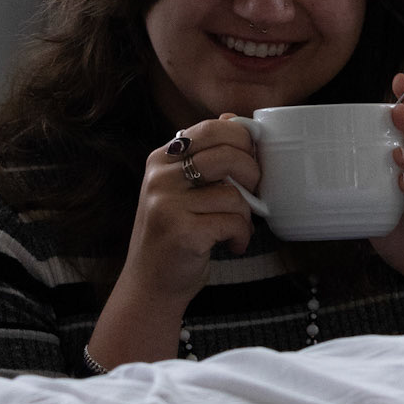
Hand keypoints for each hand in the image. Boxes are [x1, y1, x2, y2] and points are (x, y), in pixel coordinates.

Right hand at [89, 115, 261, 364]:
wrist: (149, 285)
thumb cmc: (174, 233)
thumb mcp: (182, 188)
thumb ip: (204, 156)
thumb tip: (232, 118)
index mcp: (161, 159)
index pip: (211, 130)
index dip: (242, 141)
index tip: (252, 160)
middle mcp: (159, 177)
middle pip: (226, 155)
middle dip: (252, 174)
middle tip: (253, 193)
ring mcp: (166, 204)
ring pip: (233, 193)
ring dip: (246, 215)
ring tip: (238, 227)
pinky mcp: (181, 232)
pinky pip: (233, 222)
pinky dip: (241, 236)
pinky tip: (233, 245)